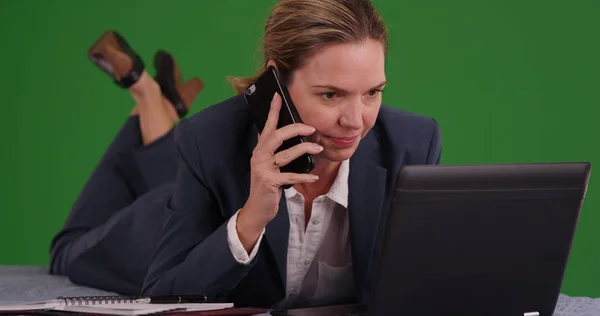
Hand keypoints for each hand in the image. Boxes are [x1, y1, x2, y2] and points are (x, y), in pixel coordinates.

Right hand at [236, 93, 322, 251]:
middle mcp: (259, 156)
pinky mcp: (269, 182)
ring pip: (287, 154)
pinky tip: (315, 176)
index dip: (272, 110)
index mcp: (260, 149)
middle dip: (295, 128)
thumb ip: (272, 150)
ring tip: (319, 147)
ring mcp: (263, 169)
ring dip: (305, 149)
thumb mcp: (268, 164)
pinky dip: (304, 176)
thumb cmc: (266, 184)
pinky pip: (291, 176)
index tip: (277, 95)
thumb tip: (278, 133)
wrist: (257, 208)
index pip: (267, 126)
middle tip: (311, 127)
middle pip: (277, 136)